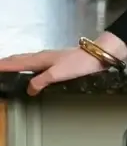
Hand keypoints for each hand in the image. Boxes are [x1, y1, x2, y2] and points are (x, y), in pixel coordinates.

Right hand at [0, 33, 126, 96]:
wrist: (97, 55)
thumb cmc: (77, 64)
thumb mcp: (57, 74)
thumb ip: (41, 81)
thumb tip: (29, 89)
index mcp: (40, 59)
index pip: (17, 62)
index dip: (4, 65)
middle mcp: (43, 56)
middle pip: (20, 58)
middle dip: (7, 62)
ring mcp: (51, 57)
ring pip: (28, 59)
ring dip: (16, 62)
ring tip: (8, 66)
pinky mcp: (58, 60)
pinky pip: (36, 61)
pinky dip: (27, 64)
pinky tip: (32, 68)